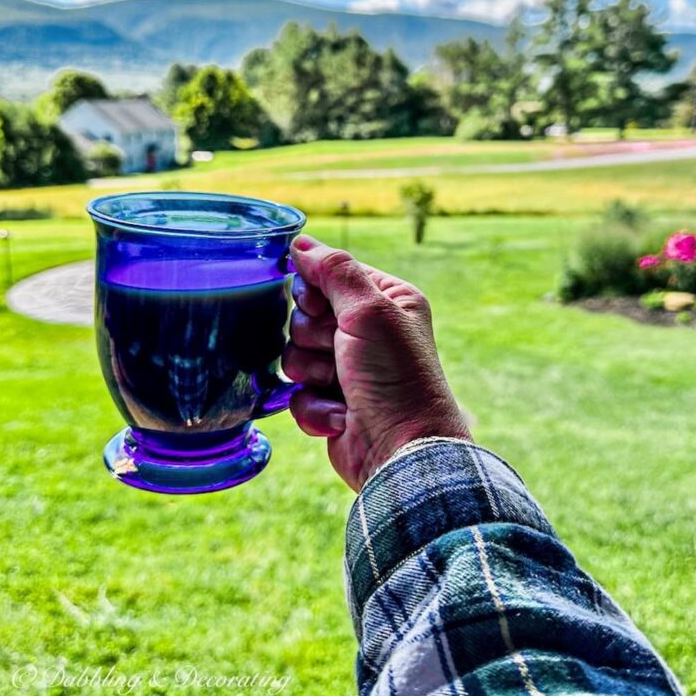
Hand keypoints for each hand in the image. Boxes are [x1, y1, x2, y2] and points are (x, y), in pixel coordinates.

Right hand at [282, 235, 471, 491]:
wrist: (401, 452)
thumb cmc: (395, 377)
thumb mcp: (369, 311)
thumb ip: (334, 271)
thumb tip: (300, 243)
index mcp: (386, 300)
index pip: (330, 276)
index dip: (316, 293)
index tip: (324, 310)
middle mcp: (368, 331)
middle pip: (305, 315)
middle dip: (313, 338)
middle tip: (338, 351)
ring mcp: (348, 368)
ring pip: (294, 354)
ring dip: (312, 373)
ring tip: (340, 386)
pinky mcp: (331, 403)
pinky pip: (297, 392)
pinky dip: (314, 406)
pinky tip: (341, 416)